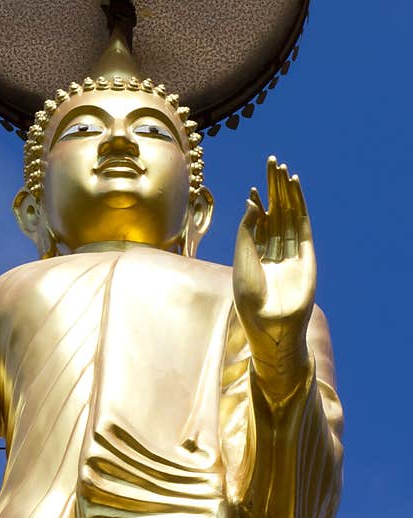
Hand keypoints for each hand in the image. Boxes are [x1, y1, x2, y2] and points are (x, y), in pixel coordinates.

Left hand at [233, 156, 315, 401]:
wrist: (271, 321)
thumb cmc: (250, 296)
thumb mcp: (243, 258)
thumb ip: (247, 229)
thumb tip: (252, 201)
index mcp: (253, 253)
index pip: (256, 222)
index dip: (256, 204)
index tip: (254, 188)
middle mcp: (271, 249)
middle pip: (274, 212)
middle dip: (273, 190)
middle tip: (271, 164)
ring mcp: (289, 251)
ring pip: (288, 215)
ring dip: (286, 193)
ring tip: (283, 170)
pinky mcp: (304, 254)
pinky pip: (302, 225)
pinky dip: (300, 207)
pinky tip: (296, 190)